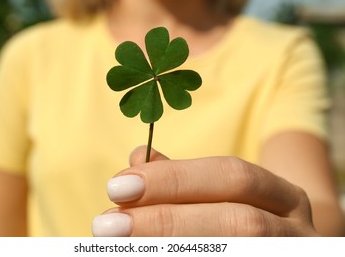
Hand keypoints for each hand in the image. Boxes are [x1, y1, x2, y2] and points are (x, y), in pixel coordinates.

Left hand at [92, 146, 318, 235]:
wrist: (280, 249)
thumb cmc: (241, 218)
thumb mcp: (222, 195)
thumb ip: (183, 179)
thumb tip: (138, 157)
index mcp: (283, 196)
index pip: (232, 176)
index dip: (175, 178)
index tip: (118, 185)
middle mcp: (297, 231)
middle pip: (238, 220)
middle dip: (167, 219)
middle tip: (108, 224)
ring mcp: (292, 256)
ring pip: (233, 248)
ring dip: (168, 245)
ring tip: (118, 242)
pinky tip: (144, 254)